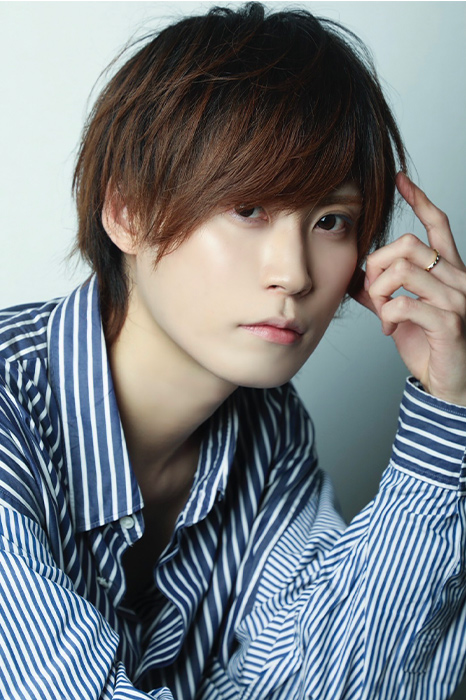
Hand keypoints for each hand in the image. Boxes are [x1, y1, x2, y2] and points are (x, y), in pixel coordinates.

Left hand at [353, 172, 465, 405]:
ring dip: (380, 292)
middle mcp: (459, 279)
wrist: (452, 385)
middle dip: (378, 264)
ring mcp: (457, 299)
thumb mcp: (403, 314)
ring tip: (383, 313)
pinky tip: (388, 328)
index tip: (399, 179)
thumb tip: (359, 278)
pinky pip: (404, 303)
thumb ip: (384, 293)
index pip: (438, 225)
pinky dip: (386, 314)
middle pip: (407, 245)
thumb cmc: (431, 347)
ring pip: (403, 271)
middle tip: (374, 292)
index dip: (419, 200)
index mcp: (450, 272)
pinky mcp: (449, 323)